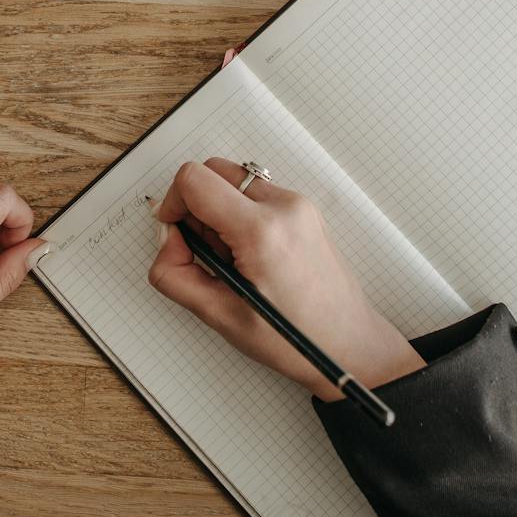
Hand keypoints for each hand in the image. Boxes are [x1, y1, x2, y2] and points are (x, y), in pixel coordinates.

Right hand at [148, 158, 422, 399]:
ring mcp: (298, 205)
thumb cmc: (294, 339)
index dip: (172, 204)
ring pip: (234, 182)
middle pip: (213, 171)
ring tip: (232, 259)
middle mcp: (283, 207)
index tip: (175, 234)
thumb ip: (175, 274)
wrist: (349, 345)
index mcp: (260, 231)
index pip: (195, 180)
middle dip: (196, 206)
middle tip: (205, 253)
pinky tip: (251, 256)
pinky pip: (255, 194)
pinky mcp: (304, 210)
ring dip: (219, 211)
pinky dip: (240, 215)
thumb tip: (167, 241)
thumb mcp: (219, 316)